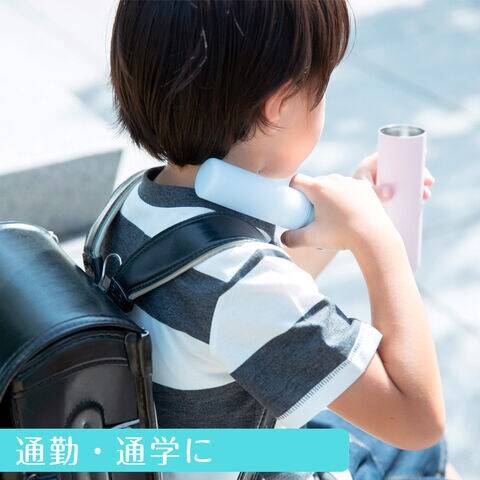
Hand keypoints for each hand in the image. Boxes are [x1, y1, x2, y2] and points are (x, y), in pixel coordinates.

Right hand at [280, 173, 397, 250]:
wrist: (373, 236)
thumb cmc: (341, 235)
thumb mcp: (311, 239)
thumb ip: (291, 239)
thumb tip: (283, 238)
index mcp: (318, 188)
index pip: (297, 180)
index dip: (293, 190)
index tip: (297, 203)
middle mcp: (334, 179)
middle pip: (315, 182)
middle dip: (312, 195)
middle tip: (315, 213)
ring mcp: (350, 181)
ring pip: (333, 183)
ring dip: (329, 194)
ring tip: (334, 214)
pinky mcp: (364, 186)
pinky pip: (349, 187)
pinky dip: (346, 196)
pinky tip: (349, 211)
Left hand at [353, 152, 434, 200]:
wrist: (346, 212)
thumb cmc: (351, 197)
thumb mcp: (364, 192)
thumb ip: (375, 192)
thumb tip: (390, 192)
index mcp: (371, 164)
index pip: (392, 153)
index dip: (408, 152)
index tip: (423, 154)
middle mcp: (379, 171)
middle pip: (403, 168)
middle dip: (418, 174)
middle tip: (429, 182)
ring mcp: (383, 183)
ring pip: (405, 181)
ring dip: (418, 186)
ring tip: (425, 196)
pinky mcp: (385, 194)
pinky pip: (401, 191)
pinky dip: (412, 195)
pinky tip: (421, 200)